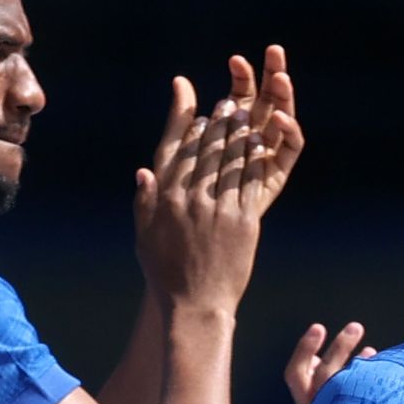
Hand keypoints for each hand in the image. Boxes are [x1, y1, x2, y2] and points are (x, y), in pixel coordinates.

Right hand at [130, 55, 283, 312]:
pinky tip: (259, 143)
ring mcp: (217, 209)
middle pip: (206, 148)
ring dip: (239, 132)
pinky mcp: (243, 221)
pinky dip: (254, 159)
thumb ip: (144, 202)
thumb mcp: (145, 236)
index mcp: (165, 199)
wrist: (195, 305)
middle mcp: (189, 199)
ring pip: (231, 159)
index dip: (183, 119)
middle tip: (227, 102)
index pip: (175, 149)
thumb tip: (144, 171)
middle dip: (218, 121)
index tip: (190, 97)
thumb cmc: (167, 272)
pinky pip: (250, 181)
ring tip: (245, 113)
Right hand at [281, 320, 370, 403]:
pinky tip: (385, 372)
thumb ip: (319, 387)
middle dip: (339, 348)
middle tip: (355, 327)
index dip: (305, 350)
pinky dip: (376, 383)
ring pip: (347, 387)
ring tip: (372, 349)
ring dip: (362, 365)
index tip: (318, 329)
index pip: (295, 375)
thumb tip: (328, 360)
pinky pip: (369, 402)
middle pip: (324, 375)